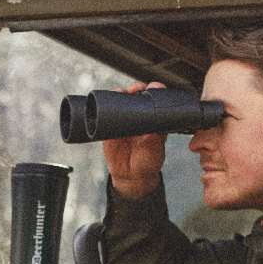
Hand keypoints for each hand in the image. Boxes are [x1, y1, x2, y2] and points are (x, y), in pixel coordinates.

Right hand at [102, 82, 166, 198]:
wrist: (131, 176)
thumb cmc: (147, 163)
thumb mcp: (153, 153)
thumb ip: (153, 142)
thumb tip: (151, 132)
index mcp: (154, 122)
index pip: (155, 102)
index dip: (155, 92)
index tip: (155, 87)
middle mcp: (140, 118)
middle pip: (138, 96)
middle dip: (137, 88)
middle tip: (137, 88)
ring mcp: (125, 121)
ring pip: (123, 101)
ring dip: (123, 93)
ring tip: (123, 92)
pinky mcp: (111, 127)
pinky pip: (108, 112)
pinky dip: (107, 104)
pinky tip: (110, 98)